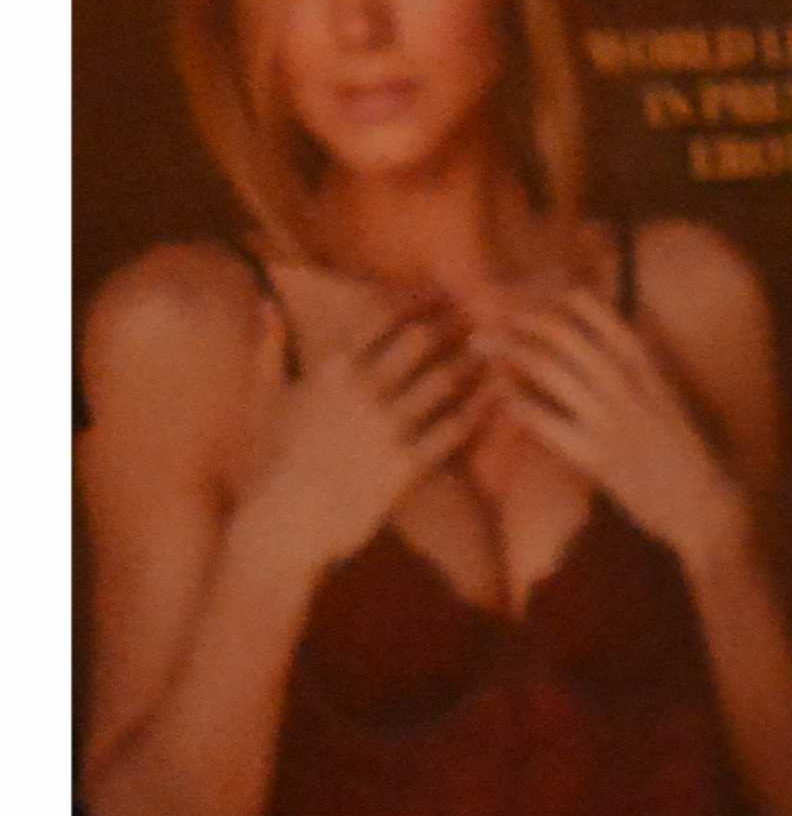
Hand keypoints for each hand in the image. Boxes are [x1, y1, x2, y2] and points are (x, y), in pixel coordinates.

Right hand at [245, 287, 489, 565]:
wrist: (283, 524)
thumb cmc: (271, 458)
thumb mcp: (264, 397)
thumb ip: (269, 347)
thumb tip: (267, 302)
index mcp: (329, 371)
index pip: (383, 318)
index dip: (420, 299)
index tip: (445, 291)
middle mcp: (361, 393)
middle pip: (422, 340)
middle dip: (455, 321)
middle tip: (484, 309)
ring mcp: (387, 429)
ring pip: (446, 379)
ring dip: (476, 358)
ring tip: (499, 344)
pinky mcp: (408, 465)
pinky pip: (456, 428)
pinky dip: (482, 406)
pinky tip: (502, 394)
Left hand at [486, 277, 757, 567]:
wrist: (706, 506)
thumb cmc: (687, 455)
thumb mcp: (669, 400)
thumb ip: (638, 372)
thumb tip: (602, 344)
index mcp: (651, 371)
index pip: (605, 317)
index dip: (565, 297)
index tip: (538, 288)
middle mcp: (631, 388)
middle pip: (569, 335)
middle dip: (527, 317)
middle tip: (496, 313)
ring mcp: (612, 422)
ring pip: (552, 371)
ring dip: (512, 351)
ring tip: (484, 343)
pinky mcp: (596, 458)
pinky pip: (547, 423)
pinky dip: (519, 404)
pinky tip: (500, 395)